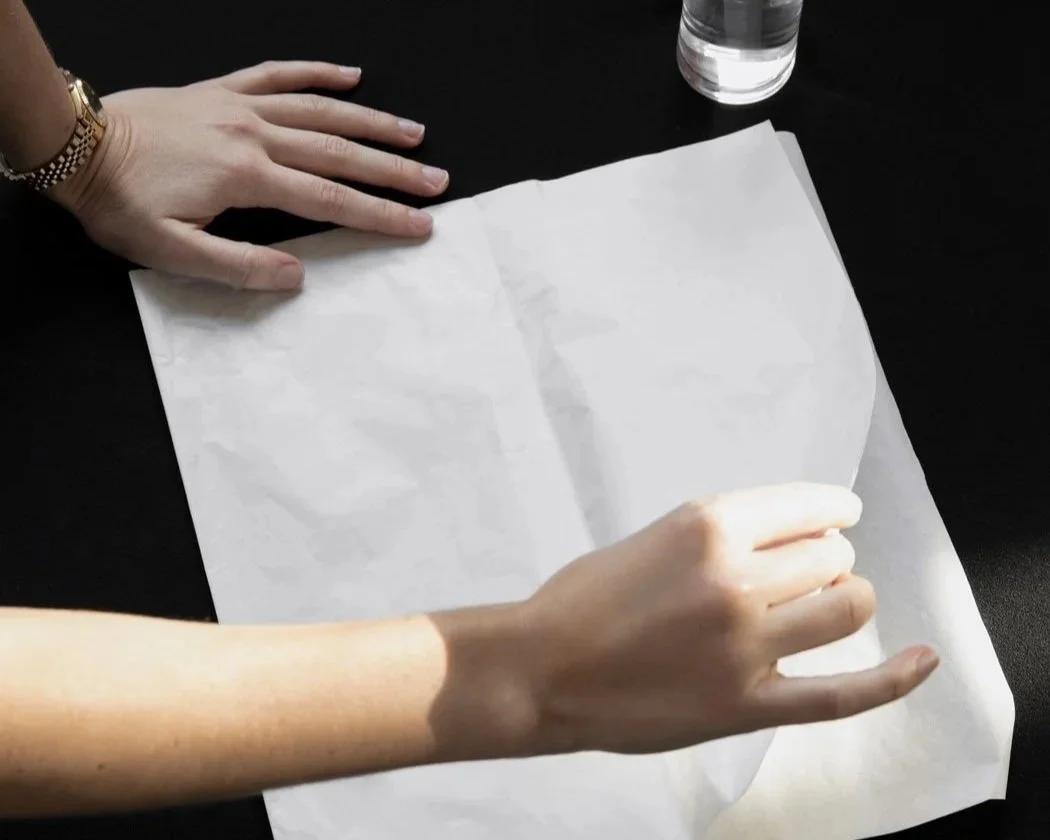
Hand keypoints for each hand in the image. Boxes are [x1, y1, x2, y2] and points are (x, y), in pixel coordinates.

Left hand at [51, 61, 449, 290]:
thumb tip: (297, 277)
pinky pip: (277, 74)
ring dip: (371, 123)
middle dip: (394, 169)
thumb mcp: (172, 252)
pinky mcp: (221, 91)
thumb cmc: (120, 203)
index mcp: (247, 176)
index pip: (331, 199)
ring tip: (414, 134)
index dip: (381, 214)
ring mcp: (239, 107)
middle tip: (437, 180)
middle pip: (339, 153)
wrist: (75, 147)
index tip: (420, 224)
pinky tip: (350, 76)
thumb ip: (238, 266)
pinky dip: (317, 73)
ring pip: (320, 110)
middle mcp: (254, 135)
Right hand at [517, 483, 937, 754]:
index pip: (807, 505)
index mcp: (706, 526)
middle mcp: (735, 578)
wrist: (539, 668)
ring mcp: (745, 645)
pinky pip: (841, 694)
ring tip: (828, 601)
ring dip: (845, 597)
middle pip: (831, 555)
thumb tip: (786, 539)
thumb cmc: (580, 600)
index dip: (833, 509)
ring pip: (846, 607)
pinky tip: (922, 659)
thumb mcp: (651, 539)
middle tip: (806, 570)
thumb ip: (717, 537)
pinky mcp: (746, 704)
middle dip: (827, 558)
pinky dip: (892, 678)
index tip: (841, 514)